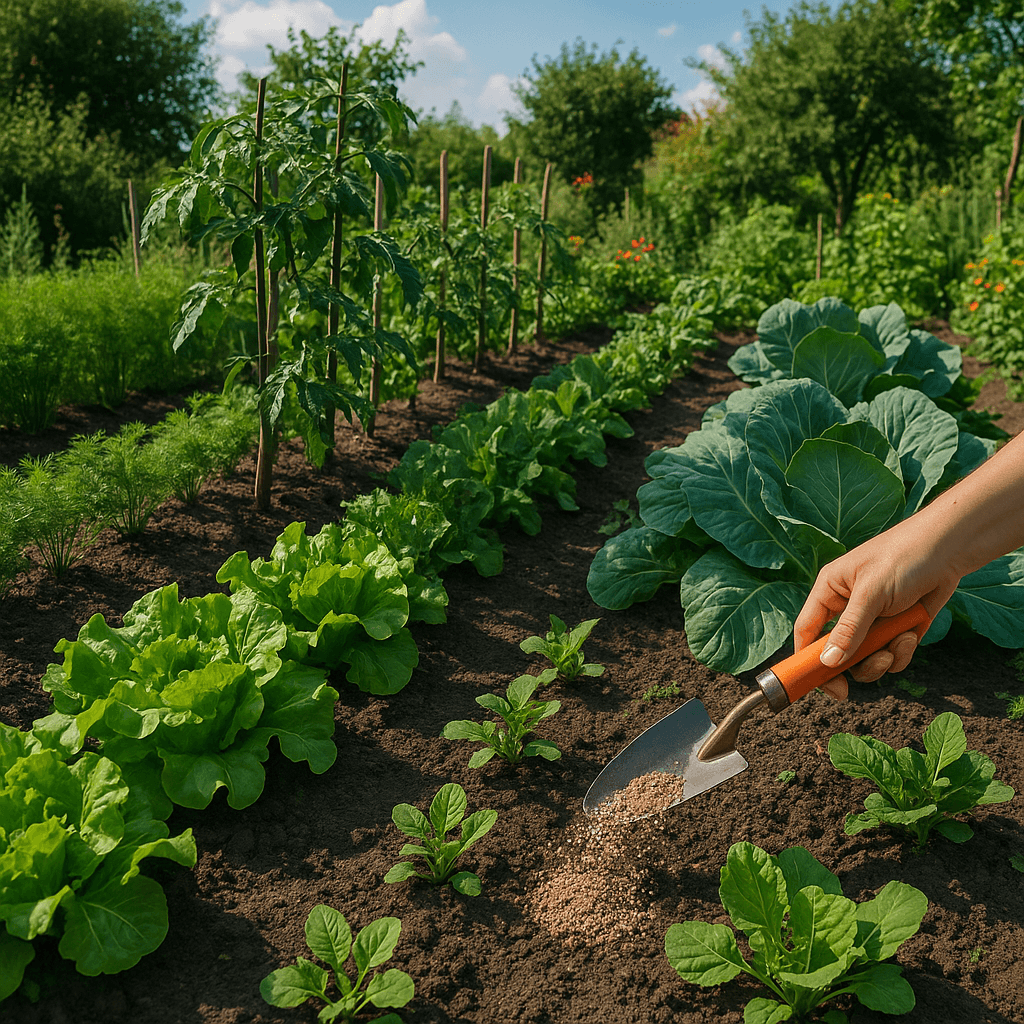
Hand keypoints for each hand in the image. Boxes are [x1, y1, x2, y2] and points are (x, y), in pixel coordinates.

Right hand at [794, 522, 959, 700]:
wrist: (951, 549)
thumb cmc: (904, 557)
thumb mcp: (872, 592)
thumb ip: (850, 629)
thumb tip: (827, 663)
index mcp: (829, 592)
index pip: (806, 632)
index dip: (807, 660)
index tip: (820, 685)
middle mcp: (847, 609)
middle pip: (836, 653)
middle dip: (853, 665)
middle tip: (865, 675)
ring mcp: (872, 621)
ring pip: (864, 659)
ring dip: (882, 658)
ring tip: (900, 641)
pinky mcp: (896, 630)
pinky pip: (890, 656)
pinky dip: (901, 652)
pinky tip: (912, 632)